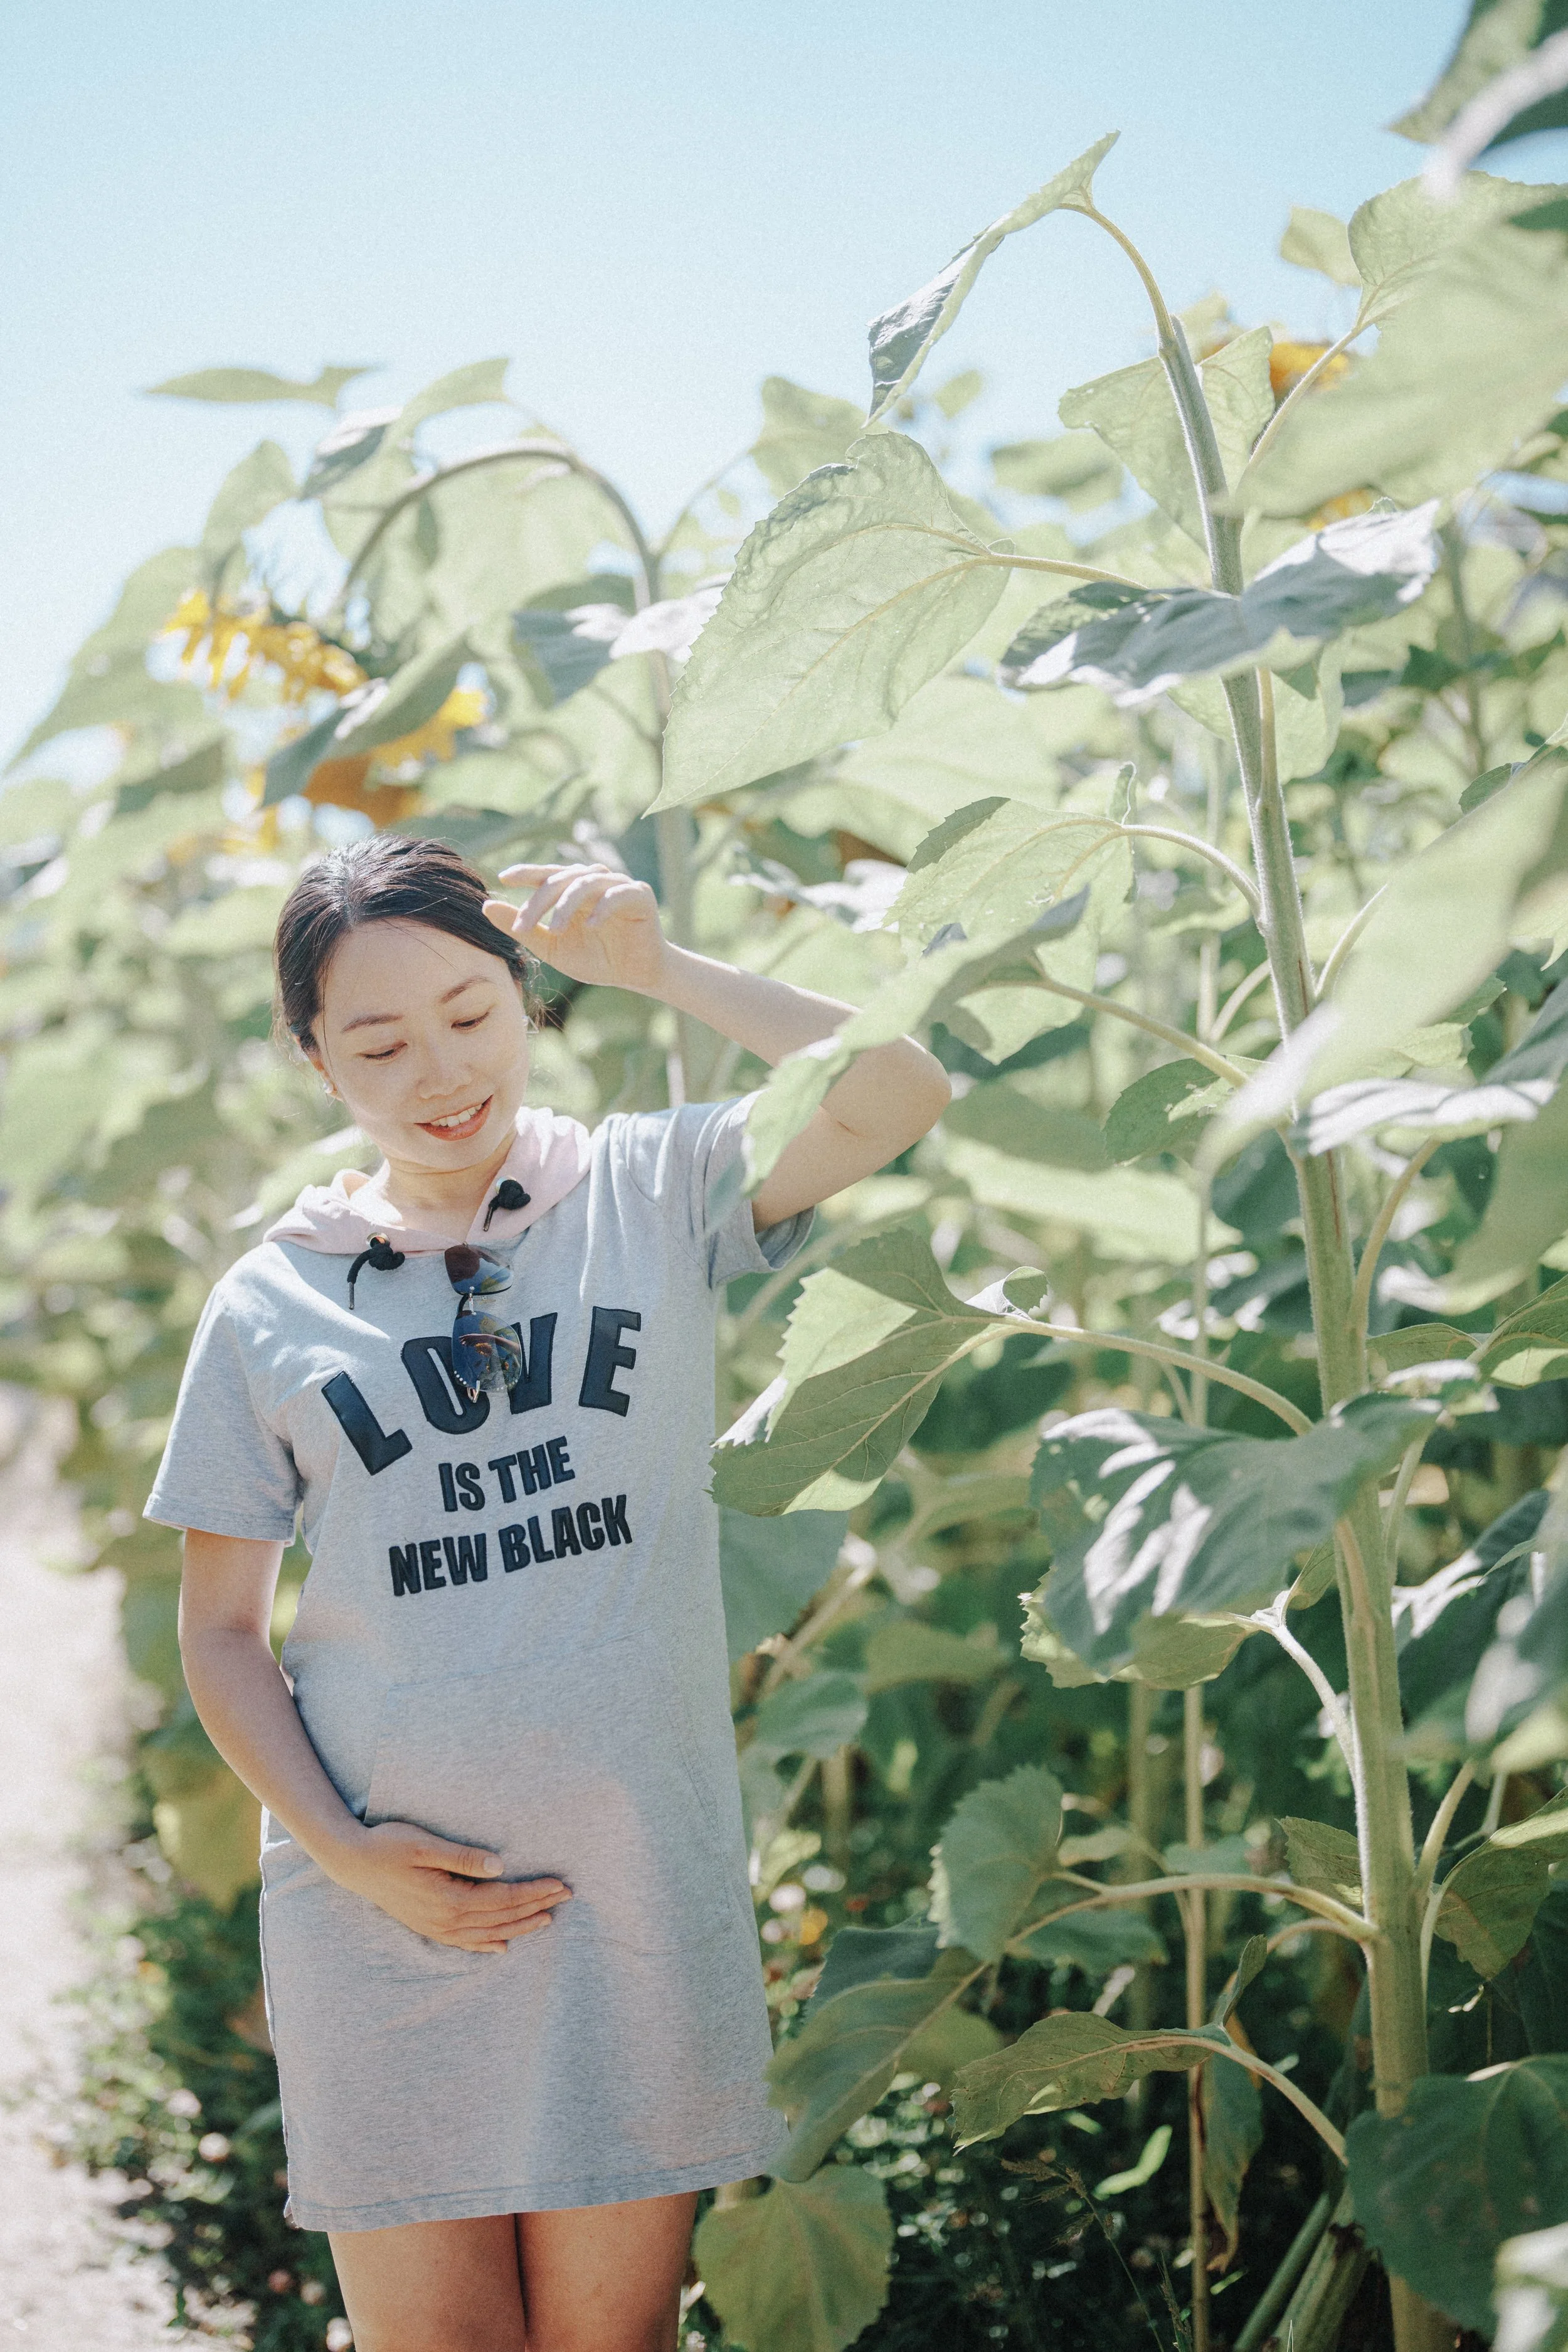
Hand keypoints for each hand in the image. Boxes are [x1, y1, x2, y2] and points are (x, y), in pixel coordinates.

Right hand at [329, 1820, 570, 1954]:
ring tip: (547, 1919)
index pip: (503, 1899)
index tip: (561, 1883)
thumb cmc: (388, 1845)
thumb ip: (463, 1857)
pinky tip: (502, 1947)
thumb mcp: (425, 1844)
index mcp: (449, 1899)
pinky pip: (464, 1942)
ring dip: (520, 1926)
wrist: (352, 1863)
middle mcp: (445, 1920)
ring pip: (488, 1934)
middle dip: (536, 1907)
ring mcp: (436, 1927)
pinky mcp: (428, 1926)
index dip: (534, 1892)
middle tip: (566, 1896)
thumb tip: (501, 1866)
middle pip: (501, 1918)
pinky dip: (487, 1945)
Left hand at [484, 862, 668, 994]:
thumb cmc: (596, 959)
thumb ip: (524, 928)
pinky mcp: (640, 895)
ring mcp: (618, 885)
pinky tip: (590, 925)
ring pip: (586, 882)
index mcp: (572, 889)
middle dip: (539, 901)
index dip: (526, 872)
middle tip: (523, 925)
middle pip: (561, 879)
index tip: (503, 878)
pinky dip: (602, 908)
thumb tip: (487, 908)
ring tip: (555, 930)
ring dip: (567, 905)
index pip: (546, 874)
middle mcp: (593, 880)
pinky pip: (618, 894)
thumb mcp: (553, 947)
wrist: (636, 975)